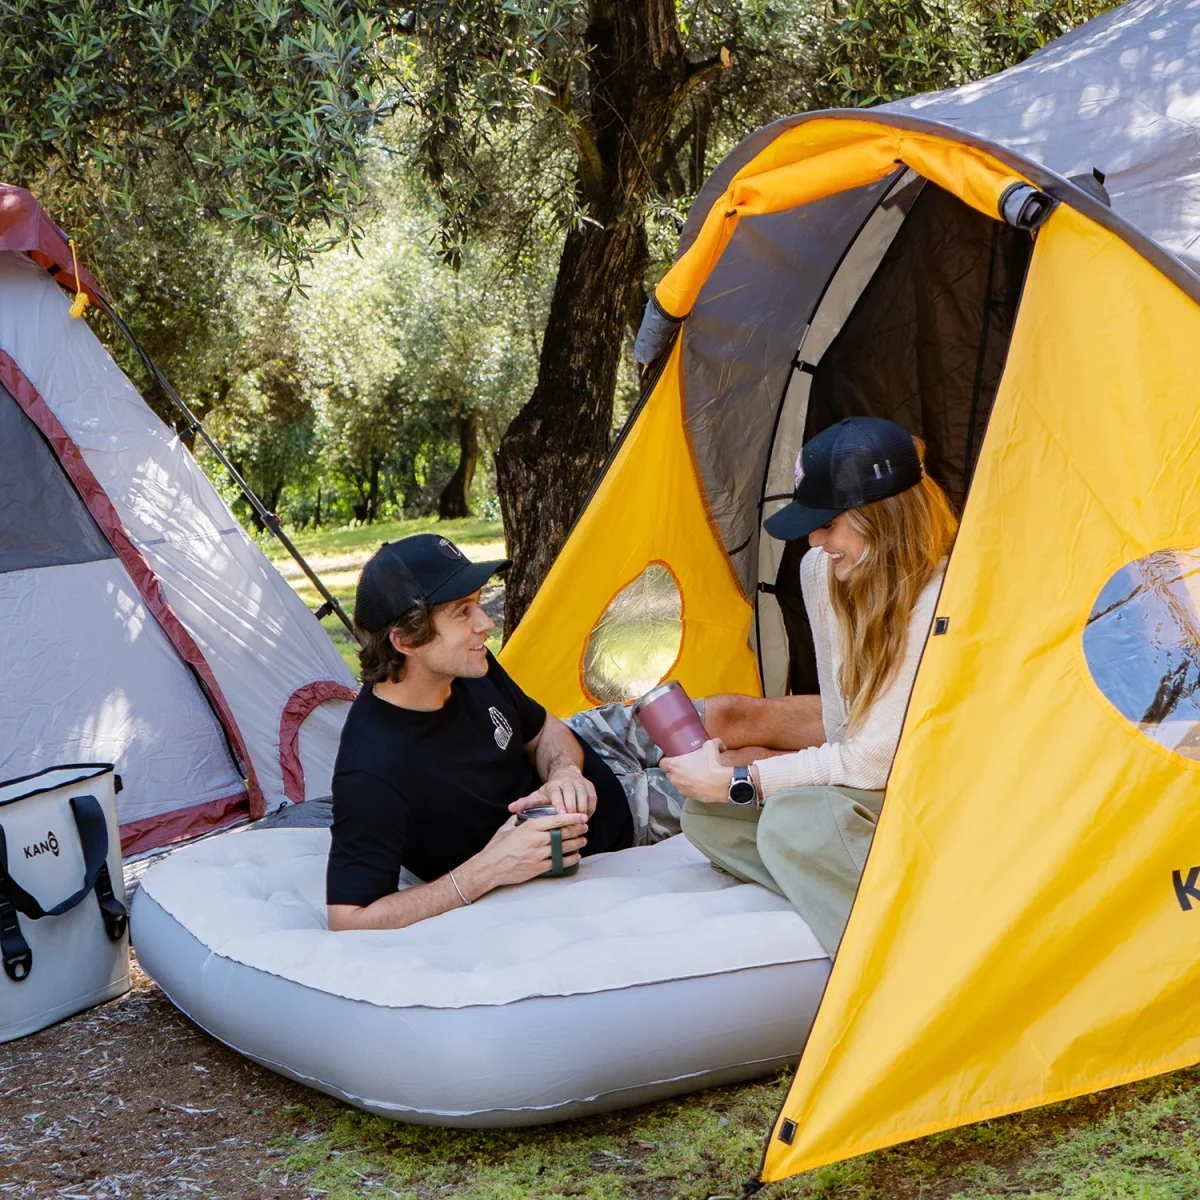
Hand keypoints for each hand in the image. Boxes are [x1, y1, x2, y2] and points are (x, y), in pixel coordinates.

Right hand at [466, 812, 587, 889]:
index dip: (572, 817)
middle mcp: (537, 840)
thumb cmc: (497, 847)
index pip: (557, 820)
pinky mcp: (538, 868)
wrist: (490, 867)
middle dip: (578, 829)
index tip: (582, 816)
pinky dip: (569, 859)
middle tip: (585, 827)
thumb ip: (518, 820)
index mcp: (530, 827)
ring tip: (583, 840)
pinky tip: (575, 856)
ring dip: (576, 844)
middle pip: (564, 833)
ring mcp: (538, 855)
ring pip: (564, 848)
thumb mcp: (507, 828)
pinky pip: (559, 862)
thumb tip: (523, 813)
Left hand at [509, 767, 596, 816]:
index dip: (560, 804)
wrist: (565, 774)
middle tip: (574, 823)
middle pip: (572, 794)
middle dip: (574, 808)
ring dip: (583, 809)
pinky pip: (593, 797)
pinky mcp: (589, 786)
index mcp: (554, 785)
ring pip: (584, 795)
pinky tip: (587, 817)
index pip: (557, 794)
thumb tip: (510, 808)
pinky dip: (591, 808)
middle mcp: (568, 782)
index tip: (561, 816)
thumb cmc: (550, 790)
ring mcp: (580, 783)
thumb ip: (525, 803)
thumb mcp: (538, 795)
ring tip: (581, 822)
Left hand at [661, 738, 733, 803]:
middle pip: (669, 774)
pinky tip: (700, 783)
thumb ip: (711, 743)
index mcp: (675, 765)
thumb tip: (718, 744)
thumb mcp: (710, 746)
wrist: (721, 784)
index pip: (662, 763)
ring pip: (677, 784)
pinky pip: (687, 791)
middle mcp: (675, 778)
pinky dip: (691, 788)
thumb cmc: (711, 765)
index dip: (666, 760)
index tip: (672, 758)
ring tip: (692, 775)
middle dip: (674, 770)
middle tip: (684, 765)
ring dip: (682, 780)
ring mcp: (682, 789)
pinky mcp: (691, 797)